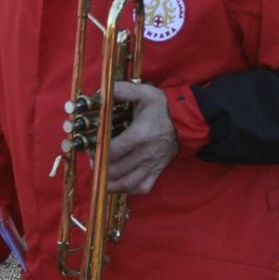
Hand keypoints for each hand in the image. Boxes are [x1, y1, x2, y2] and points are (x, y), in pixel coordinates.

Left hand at [104, 81, 178, 195]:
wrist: (188, 119)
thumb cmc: (163, 106)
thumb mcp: (144, 92)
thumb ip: (122, 90)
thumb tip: (101, 91)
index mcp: (139, 135)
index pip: (110, 152)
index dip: (95, 152)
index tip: (90, 146)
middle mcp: (145, 154)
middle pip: (114, 170)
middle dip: (98, 166)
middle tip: (93, 158)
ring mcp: (152, 165)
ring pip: (125, 183)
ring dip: (109, 181)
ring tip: (101, 172)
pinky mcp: (157, 172)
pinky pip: (140, 188)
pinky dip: (127, 188)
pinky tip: (119, 181)